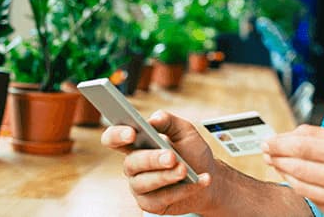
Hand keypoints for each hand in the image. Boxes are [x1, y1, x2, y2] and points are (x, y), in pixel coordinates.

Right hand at [100, 110, 216, 214]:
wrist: (210, 180)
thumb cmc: (193, 154)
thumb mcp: (185, 132)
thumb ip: (170, 122)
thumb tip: (155, 118)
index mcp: (137, 144)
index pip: (114, 138)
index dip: (117, 135)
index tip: (132, 133)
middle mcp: (134, 166)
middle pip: (131, 163)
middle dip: (152, 159)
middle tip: (171, 156)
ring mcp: (140, 186)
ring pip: (144, 183)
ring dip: (167, 176)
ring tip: (185, 170)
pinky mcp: (151, 204)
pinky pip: (162, 198)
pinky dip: (183, 189)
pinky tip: (199, 180)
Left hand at [262, 125, 323, 216]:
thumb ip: (323, 136)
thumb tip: (290, 135)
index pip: (306, 146)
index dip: (282, 143)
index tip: (268, 141)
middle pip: (299, 166)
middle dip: (278, 158)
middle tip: (267, 151)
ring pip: (301, 185)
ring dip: (285, 173)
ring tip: (277, 163)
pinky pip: (312, 199)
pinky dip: (301, 187)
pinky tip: (296, 178)